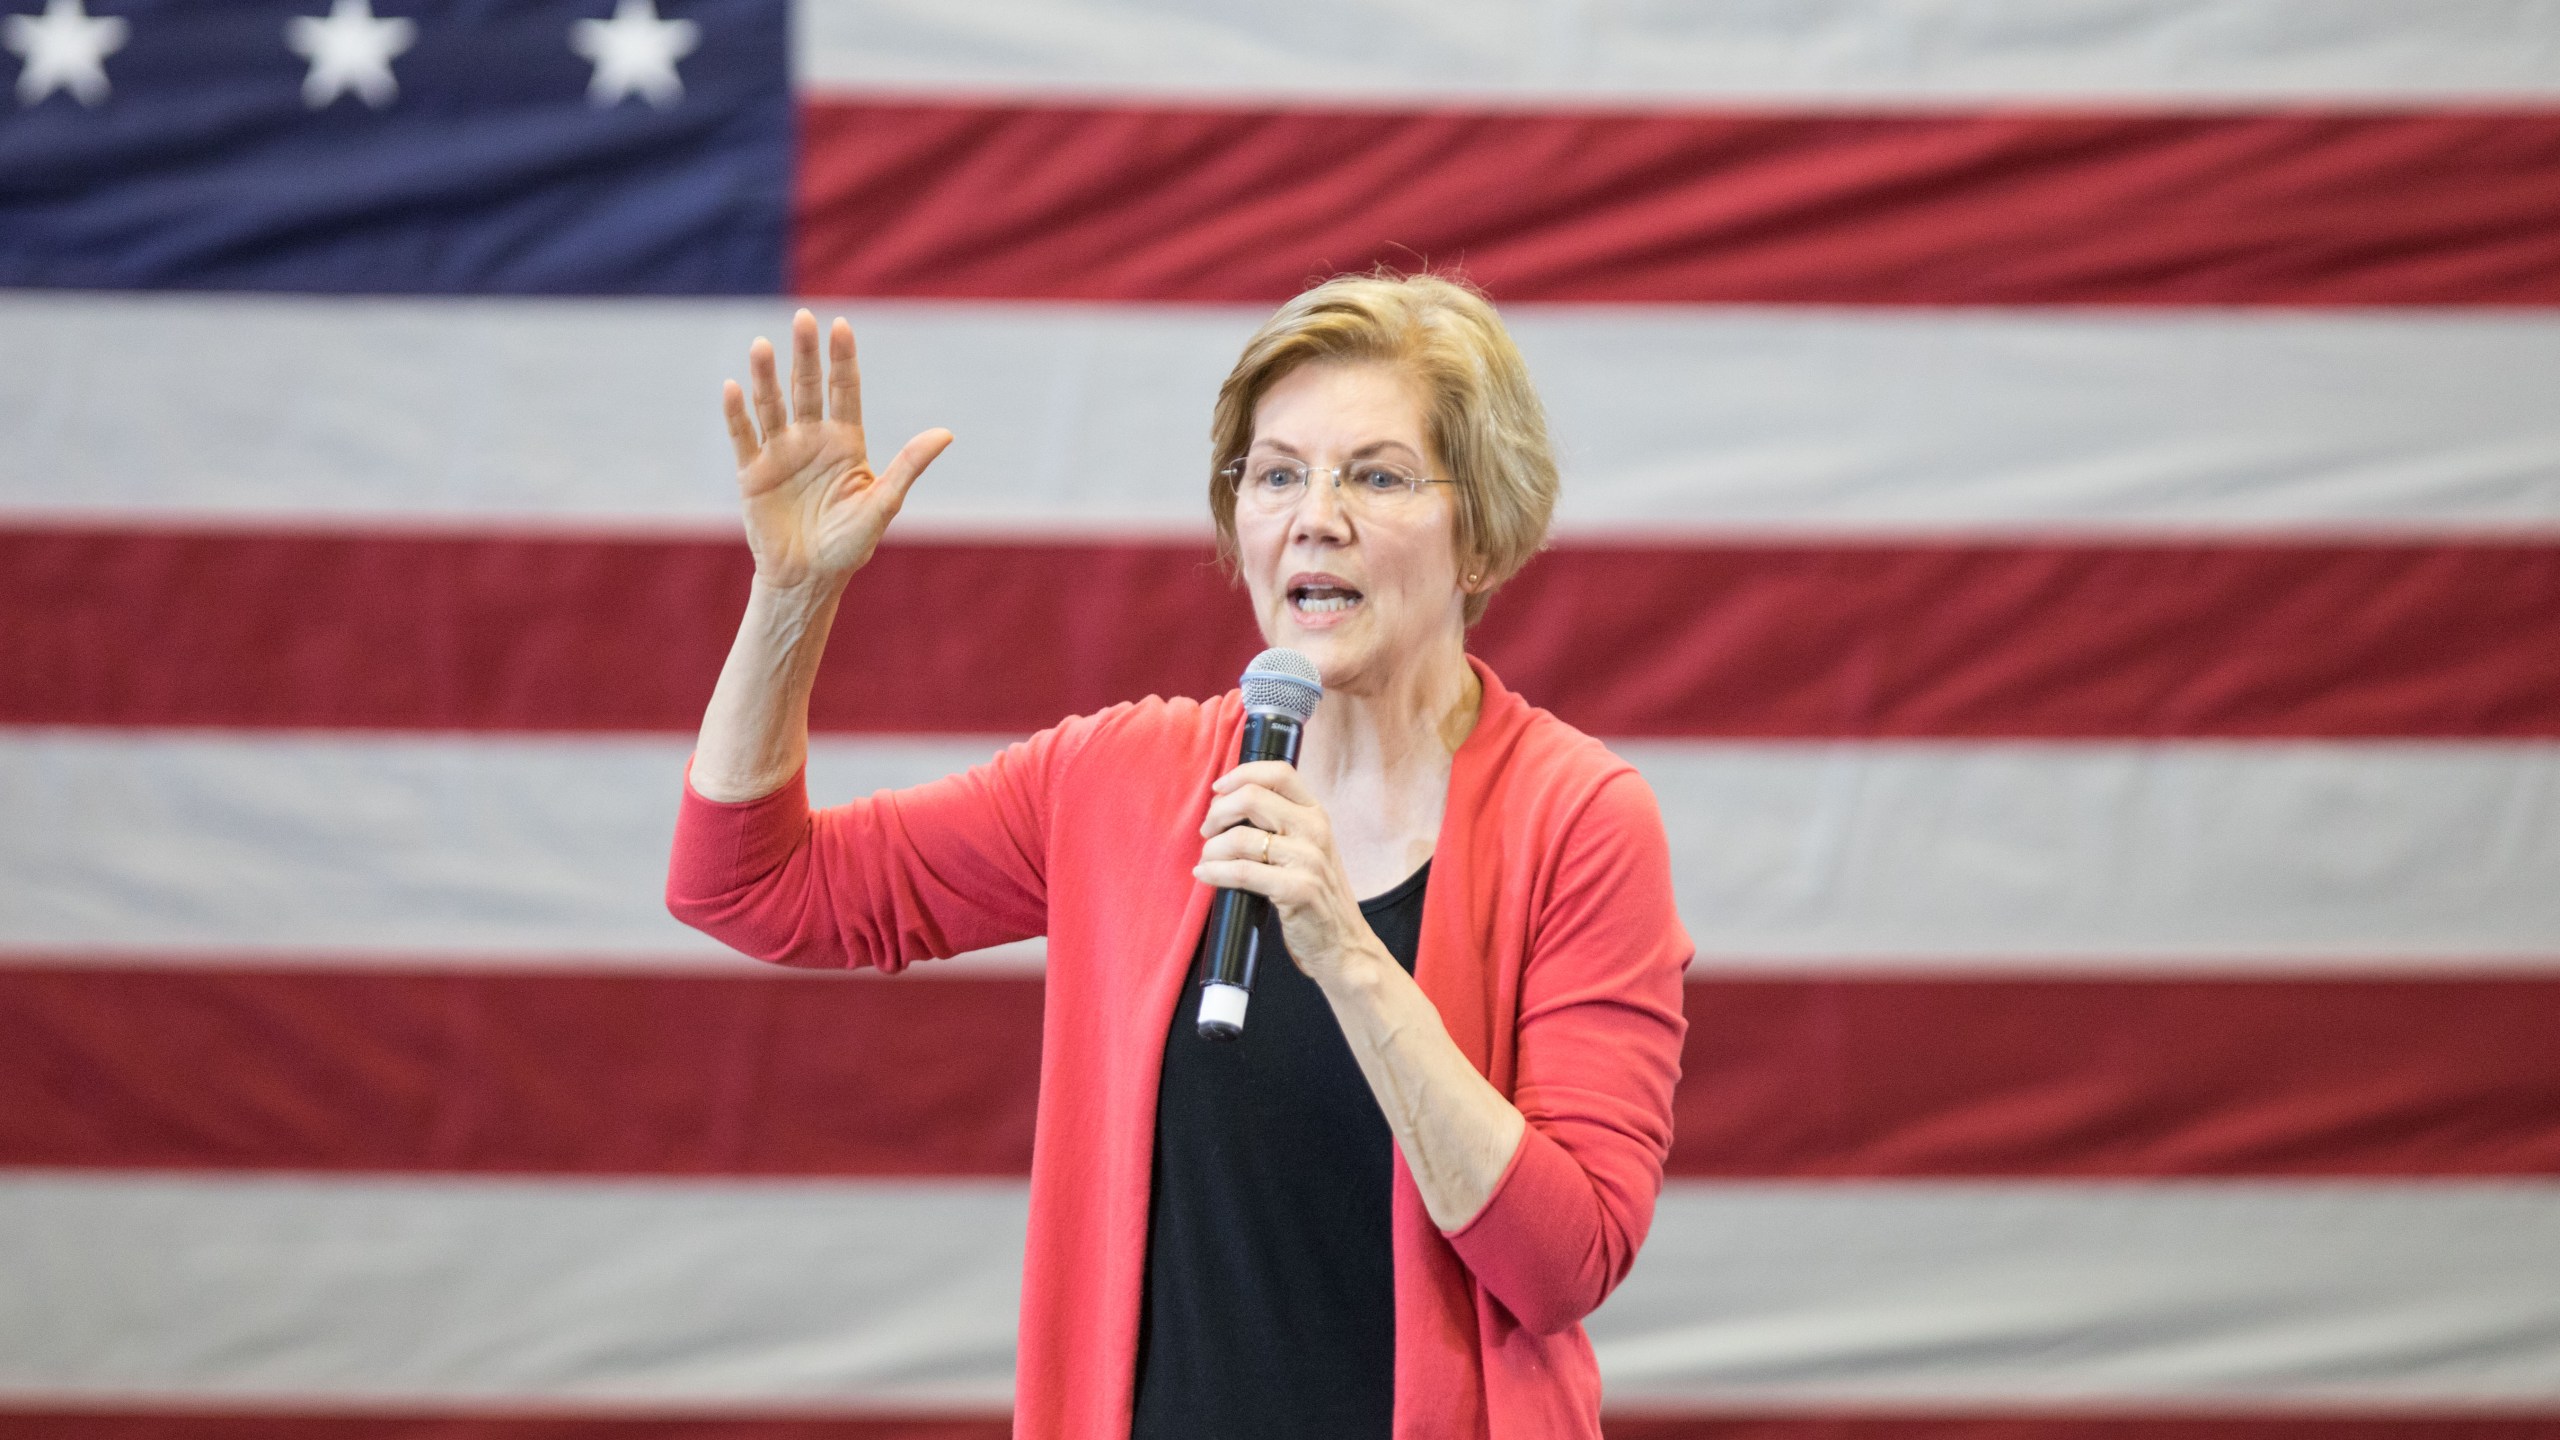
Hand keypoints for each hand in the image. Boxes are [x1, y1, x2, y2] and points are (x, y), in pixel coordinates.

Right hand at [723, 309, 952, 590]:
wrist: (808, 578)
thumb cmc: (850, 545)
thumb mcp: (883, 504)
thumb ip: (909, 467)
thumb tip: (945, 433)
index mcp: (845, 443)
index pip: (844, 390)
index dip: (842, 359)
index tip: (841, 325)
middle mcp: (811, 440)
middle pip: (807, 388)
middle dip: (805, 354)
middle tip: (804, 318)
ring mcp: (780, 453)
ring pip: (772, 405)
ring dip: (766, 377)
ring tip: (761, 346)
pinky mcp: (752, 472)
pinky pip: (743, 436)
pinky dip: (737, 414)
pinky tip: (734, 387)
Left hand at [1191, 761, 1390, 987]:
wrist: (1342, 944)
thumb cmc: (1317, 897)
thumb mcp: (1308, 849)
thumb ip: (1281, 824)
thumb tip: (1229, 807)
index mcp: (1316, 814)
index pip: (1279, 772)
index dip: (1241, 774)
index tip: (1217, 790)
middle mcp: (1315, 830)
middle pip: (1252, 797)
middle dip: (1217, 813)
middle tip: (1207, 831)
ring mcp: (1308, 859)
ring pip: (1241, 837)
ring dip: (1212, 848)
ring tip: (1206, 859)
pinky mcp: (1297, 889)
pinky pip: (1242, 872)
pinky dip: (1215, 872)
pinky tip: (1204, 874)